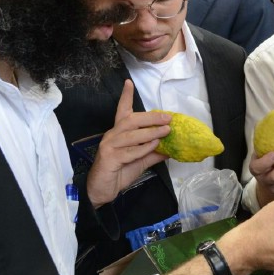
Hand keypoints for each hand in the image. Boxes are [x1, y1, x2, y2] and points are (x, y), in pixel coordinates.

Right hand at [86, 79, 170, 206]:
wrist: (102, 191)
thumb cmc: (119, 172)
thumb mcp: (140, 161)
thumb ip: (153, 153)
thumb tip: (171, 148)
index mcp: (118, 133)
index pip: (122, 111)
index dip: (125, 97)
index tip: (129, 82)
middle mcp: (112, 135)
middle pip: (130, 120)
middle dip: (150, 117)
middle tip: (167, 117)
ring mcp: (109, 145)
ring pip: (131, 134)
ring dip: (151, 132)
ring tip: (166, 130)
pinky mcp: (109, 157)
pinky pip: (129, 151)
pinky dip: (143, 148)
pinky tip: (155, 146)